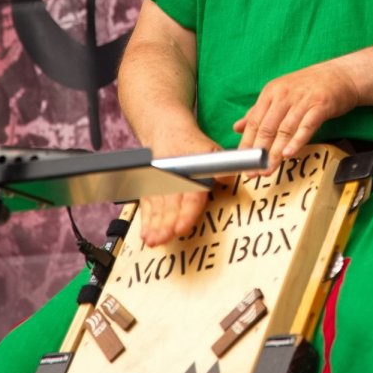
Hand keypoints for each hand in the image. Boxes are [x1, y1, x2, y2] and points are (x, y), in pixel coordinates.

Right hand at [139, 127, 221, 248]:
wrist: (168, 132)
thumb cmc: (192, 146)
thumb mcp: (211, 150)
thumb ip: (222, 166)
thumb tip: (227, 179)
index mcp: (190, 170)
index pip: (190, 195)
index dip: (186, 213)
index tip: (182, 228)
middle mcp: (172, 178)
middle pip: (170, 205)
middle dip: (166, 224)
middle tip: (163, 239)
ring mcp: (159, 183)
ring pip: (157, 207)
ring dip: (155, 225)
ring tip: (153, 241)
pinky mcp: (150, 188)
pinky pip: (146, 205)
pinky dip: (146, 220)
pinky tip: (145, 234)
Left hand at [233, 62, 359, 170]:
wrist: (343, 75)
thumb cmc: (311, 86)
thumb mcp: (281, 94)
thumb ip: (259, 111)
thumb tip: (237, 127)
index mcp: (271, 92)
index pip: (254, 122)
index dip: (247, 144)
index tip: (242, 162)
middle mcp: (284, 94)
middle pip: (267, 127)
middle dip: (259, 153)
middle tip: (254, 171)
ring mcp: (302, 100)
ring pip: (284, 129)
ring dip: (275, 152)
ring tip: (269, 169)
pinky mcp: (320, 105)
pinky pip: (306, 125)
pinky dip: (297, 140)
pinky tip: (289, 153)